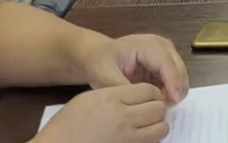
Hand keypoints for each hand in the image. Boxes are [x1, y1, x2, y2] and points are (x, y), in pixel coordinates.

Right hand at [32, 84, 169, 142]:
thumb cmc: (66, 125)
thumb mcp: (89, 98)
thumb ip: (115, 94)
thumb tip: (137, 95)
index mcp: (113, 99)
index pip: (150, 90)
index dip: (153, 93)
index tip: (150, 98)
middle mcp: (123, 118)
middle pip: (159, 108)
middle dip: (157, 109)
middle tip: (150, 112)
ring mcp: (126, 138)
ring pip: (161, 128)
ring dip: (157, 126)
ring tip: (147, 126)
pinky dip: (150, 141)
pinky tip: (139, 138)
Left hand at [80, 35, 187, 106]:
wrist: (98, 54)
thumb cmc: (101, 62)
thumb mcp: (106, 77)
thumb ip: (124, 88)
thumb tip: (141, 101)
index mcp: (148, 45)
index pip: (167, 64)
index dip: (172, 83)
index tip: (172, 101)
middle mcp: (162, 45)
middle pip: (178, 68)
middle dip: (176, 89)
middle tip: (166, 109)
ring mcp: (166, 52)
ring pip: (180, 73)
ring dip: (174, 90)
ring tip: (160, 105)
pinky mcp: (165, 60)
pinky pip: (174, 76)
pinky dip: (170, 89)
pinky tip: (159, 99)